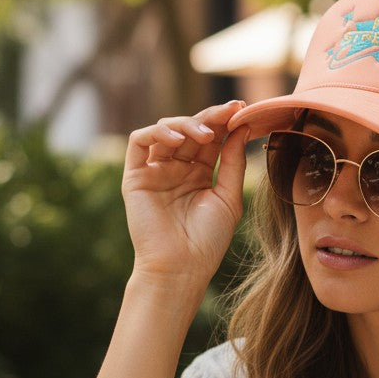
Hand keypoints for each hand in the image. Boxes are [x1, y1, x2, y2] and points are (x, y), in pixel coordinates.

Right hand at [121, 100, 248, 288]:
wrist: (181, 267)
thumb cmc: (207, 240)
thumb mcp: (228, 198)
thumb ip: (233, 163)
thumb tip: (242, 128)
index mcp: (199, 174)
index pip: (211, 139)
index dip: (225, 122)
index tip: (243, 109)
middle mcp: (176, 169)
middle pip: (191, 130)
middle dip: (211, 117)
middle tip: (230, 110)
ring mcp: (155, 170)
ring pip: (166, 131)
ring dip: (187, 124)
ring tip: (206, 134)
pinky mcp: (135, 175)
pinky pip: (140, 142)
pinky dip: (158, 133)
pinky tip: (178, 139)